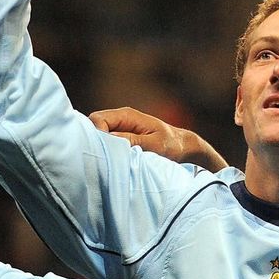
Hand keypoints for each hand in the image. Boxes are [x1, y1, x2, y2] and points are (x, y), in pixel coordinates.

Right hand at [90, 106, 227, 170]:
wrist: (184, 147)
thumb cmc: (172, 146)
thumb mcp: (155, 145)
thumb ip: (132, 141)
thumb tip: (109, 139)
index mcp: (127, 115)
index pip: (97, 120)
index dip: (95, 135)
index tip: (103, 152)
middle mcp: (120, 119)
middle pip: (94, 126)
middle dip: (94, 142)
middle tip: (102, 159)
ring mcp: (120, 128)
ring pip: (98, 135)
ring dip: (101, 148)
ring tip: (109, 162)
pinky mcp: (121, 138)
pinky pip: (106, 142)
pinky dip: (107, 152)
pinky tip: (112, 163)